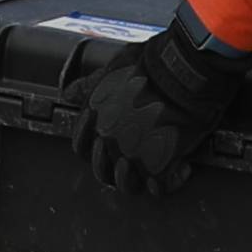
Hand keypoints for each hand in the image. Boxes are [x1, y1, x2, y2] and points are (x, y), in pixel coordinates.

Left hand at [82, 7, 251, 199]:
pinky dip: (172, 180)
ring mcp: (132, 155)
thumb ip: (90, 85)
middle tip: (136, 153)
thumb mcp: (112, 68)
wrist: (182, 70)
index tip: (109, 141)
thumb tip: (68, 93)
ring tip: (155, 163)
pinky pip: (160, 188)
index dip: (94, 147)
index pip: (82, 147)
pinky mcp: (160, 165)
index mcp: (95, 118)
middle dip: (116, 166)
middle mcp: (109, 140)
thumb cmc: (150, 63)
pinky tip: (181, 167)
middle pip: (103, 170)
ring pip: (128, 185)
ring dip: (139, 178)